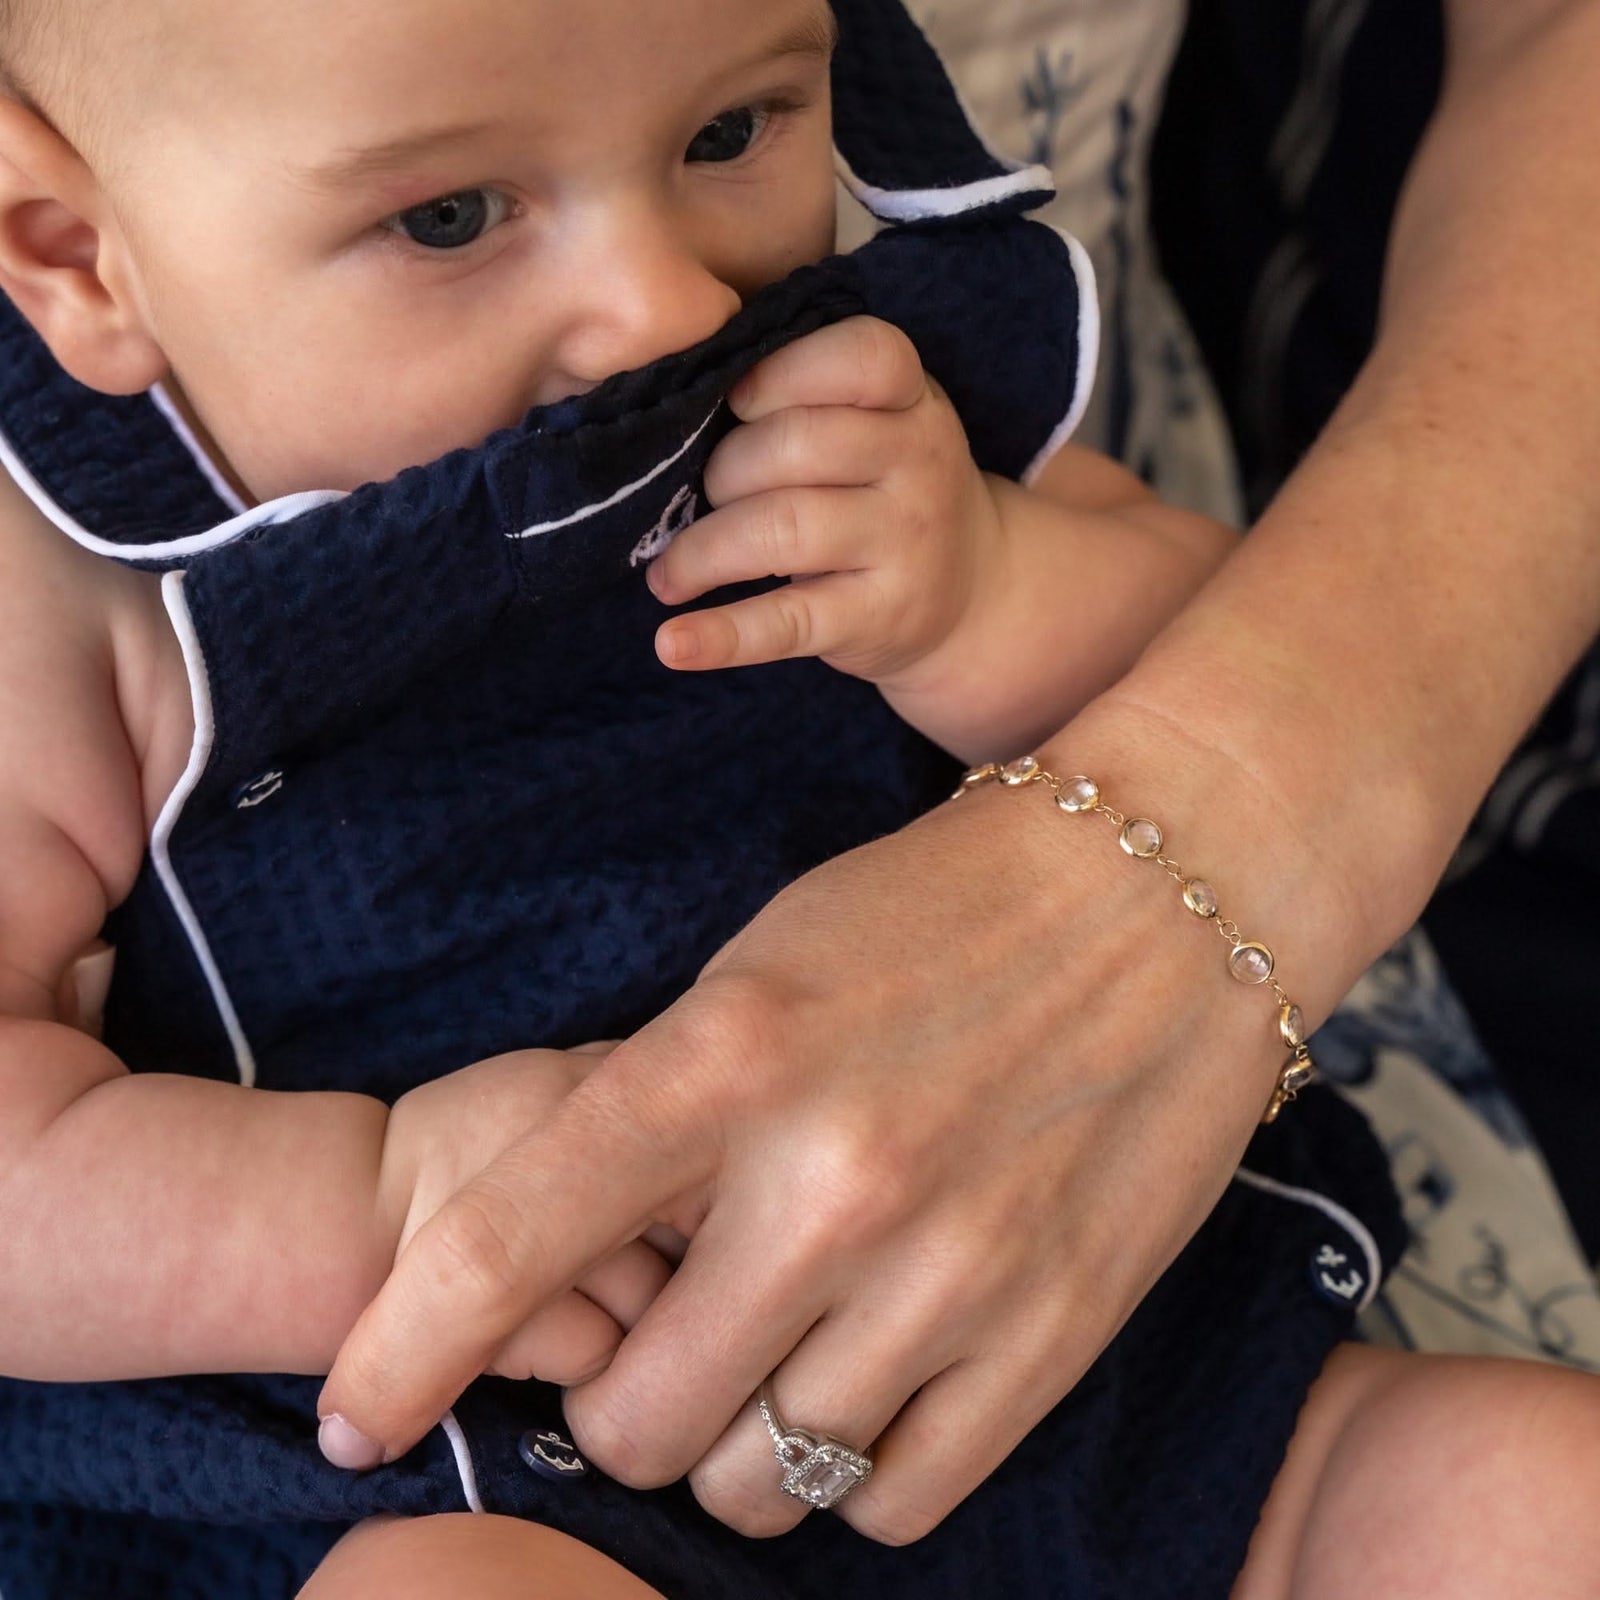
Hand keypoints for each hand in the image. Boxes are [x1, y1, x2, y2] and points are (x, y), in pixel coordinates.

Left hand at [318, 705, 1321, 1536]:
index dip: (402, 1351)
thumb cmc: (943, 908)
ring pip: (759, 1485)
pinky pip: (893, 1505)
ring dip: (742, 1438)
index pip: (509, 1241)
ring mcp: (948, 1275)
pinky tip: (870, 1380)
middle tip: (667, 1336)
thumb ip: (667, 1113)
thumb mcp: (764, 963)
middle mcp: (827, 1183)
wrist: (1170, 894)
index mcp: (728, 1055)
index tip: (351, 1416)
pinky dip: (853, 1468)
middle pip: (636, 1421)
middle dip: (623, 1400)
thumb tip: (585, 1257)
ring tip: (778, 1352)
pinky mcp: (1053, 1336)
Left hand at [648, 316, 1001, 689]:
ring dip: (704, 550)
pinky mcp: (879, 618)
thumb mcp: (880, 422)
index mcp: (913, 399)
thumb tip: (681, 407)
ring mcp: (905, 544)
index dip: (782, 371)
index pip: (862, 357)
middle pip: (797, 443)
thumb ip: (808, 396)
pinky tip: (675, 644)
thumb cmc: (887, 487)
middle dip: (723, 470)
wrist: (974, 590)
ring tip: (670, 573)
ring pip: (783, 528)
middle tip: (701, 497)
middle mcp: (920, 465)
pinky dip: (724, 636)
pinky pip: (790, 622)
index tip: (733, 399)